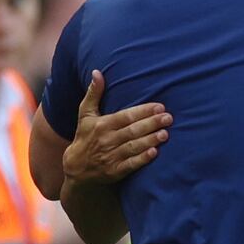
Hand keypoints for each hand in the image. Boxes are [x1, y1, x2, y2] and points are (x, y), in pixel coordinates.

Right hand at [62, 70, 171, 184]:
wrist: (75, 168)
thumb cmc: (85, 136)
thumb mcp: (85, 114)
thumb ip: (94, 93)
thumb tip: (97, 72)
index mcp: (102, 125)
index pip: (126, 116)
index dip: (143, 111)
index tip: (160, 106)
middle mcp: (106, 140)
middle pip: (132, 131)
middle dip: (151, 124)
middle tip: (168, 118)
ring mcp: (110, 157)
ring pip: (133, 147)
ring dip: (150, 140)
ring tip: (165, 133)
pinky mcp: (114, 171)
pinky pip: (130, 165)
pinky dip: (142, 159)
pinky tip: (154, 153)